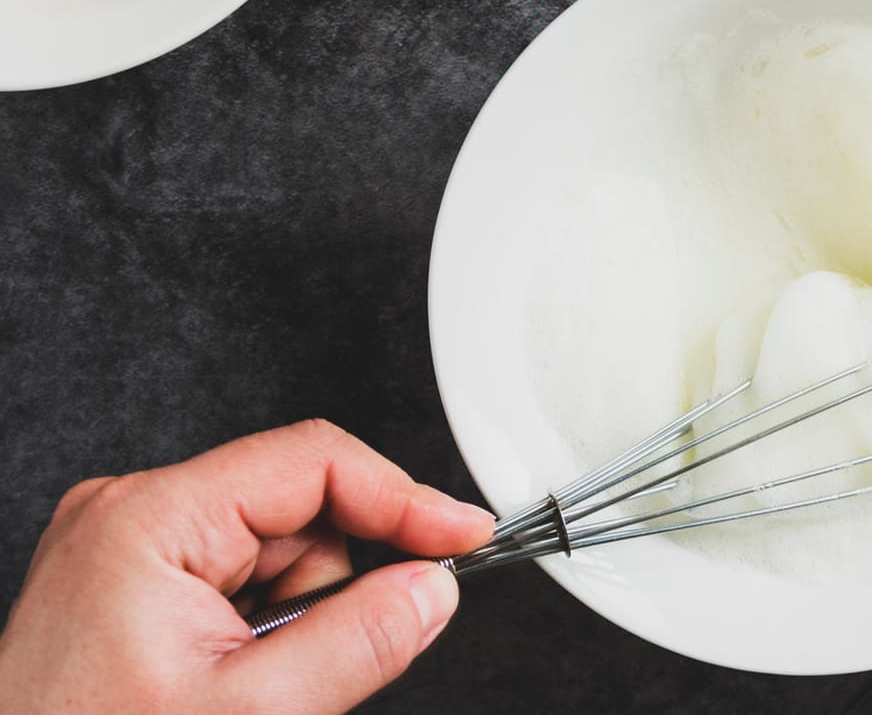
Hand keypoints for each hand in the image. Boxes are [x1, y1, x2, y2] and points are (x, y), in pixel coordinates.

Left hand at [0, 420, 492, 713]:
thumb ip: (358, 642)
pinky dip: (263, 629)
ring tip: (248, 685)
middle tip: (305, 666)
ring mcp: (127, 546)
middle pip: (300, 510)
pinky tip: (230, 678)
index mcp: (149, 518)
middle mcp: (132, 513)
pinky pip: (242, 579)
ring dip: (296, 616)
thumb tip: (430, 589)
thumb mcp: (249, 714)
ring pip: (278, 550)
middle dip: (331, 586)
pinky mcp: (132, 581)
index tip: (464, 537)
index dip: (404, 498)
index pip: (314, 462)